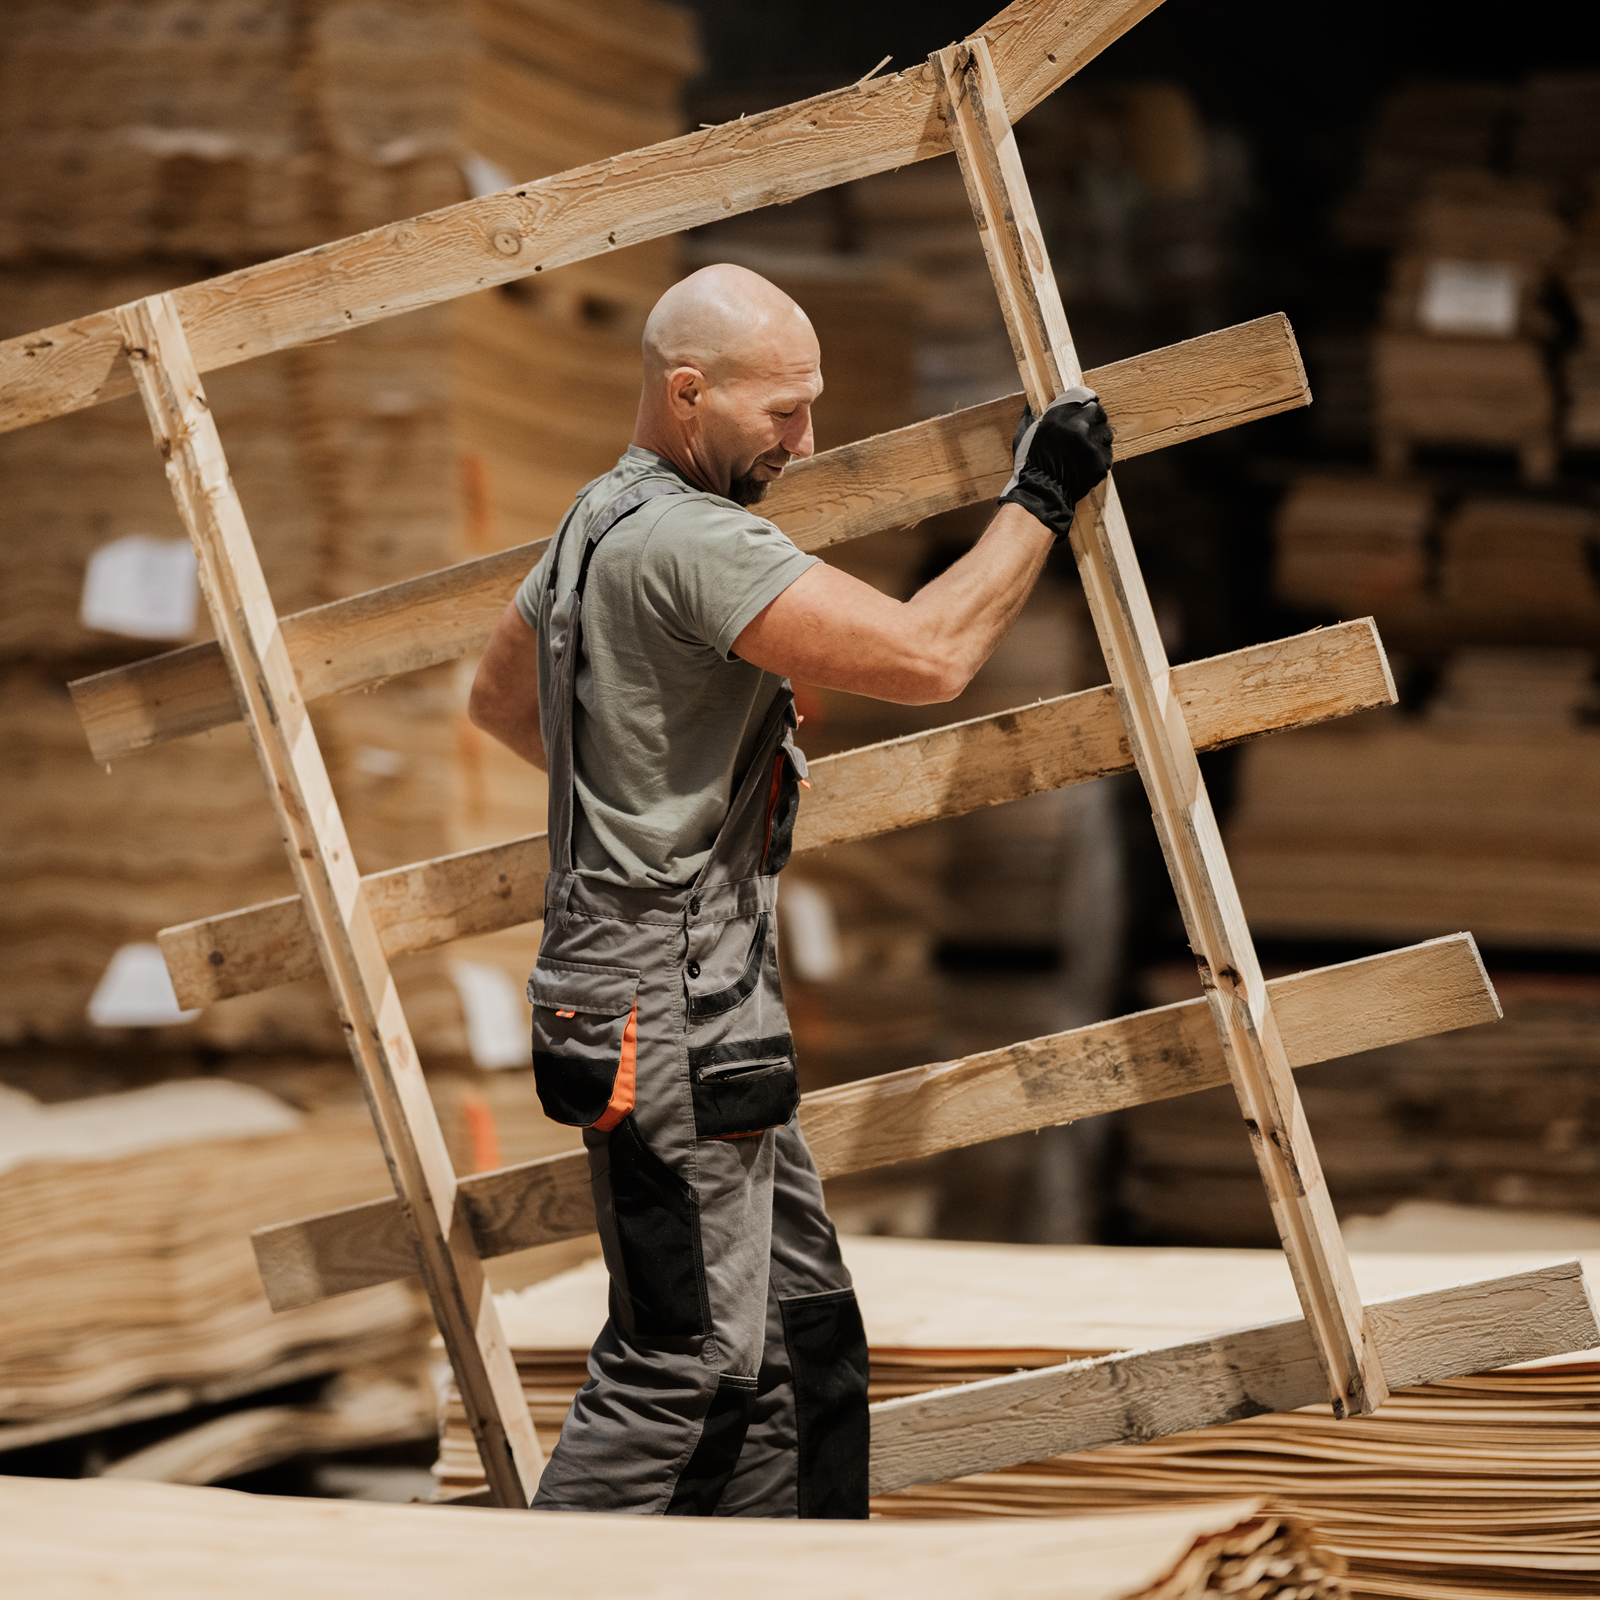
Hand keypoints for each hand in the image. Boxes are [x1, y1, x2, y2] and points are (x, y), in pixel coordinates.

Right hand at [998, 386, 1113, 539]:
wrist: (1040, 493)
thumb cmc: (1030, 465)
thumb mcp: (1024, 434)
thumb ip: (1032, 414)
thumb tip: (1032, 400)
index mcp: (1059, 415)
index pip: (1083, 395)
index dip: (1086, 401)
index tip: (1086, 406)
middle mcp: (1078, 427)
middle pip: (1098, 412)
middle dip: (1094, 419)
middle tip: (1086, 431)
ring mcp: (1091, 445)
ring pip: (1106, 432)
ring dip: (1098, 438)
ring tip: (1085, 450)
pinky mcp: (1101, 461)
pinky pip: (1107, 452)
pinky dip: (1100, 457)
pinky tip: (1086, 463)